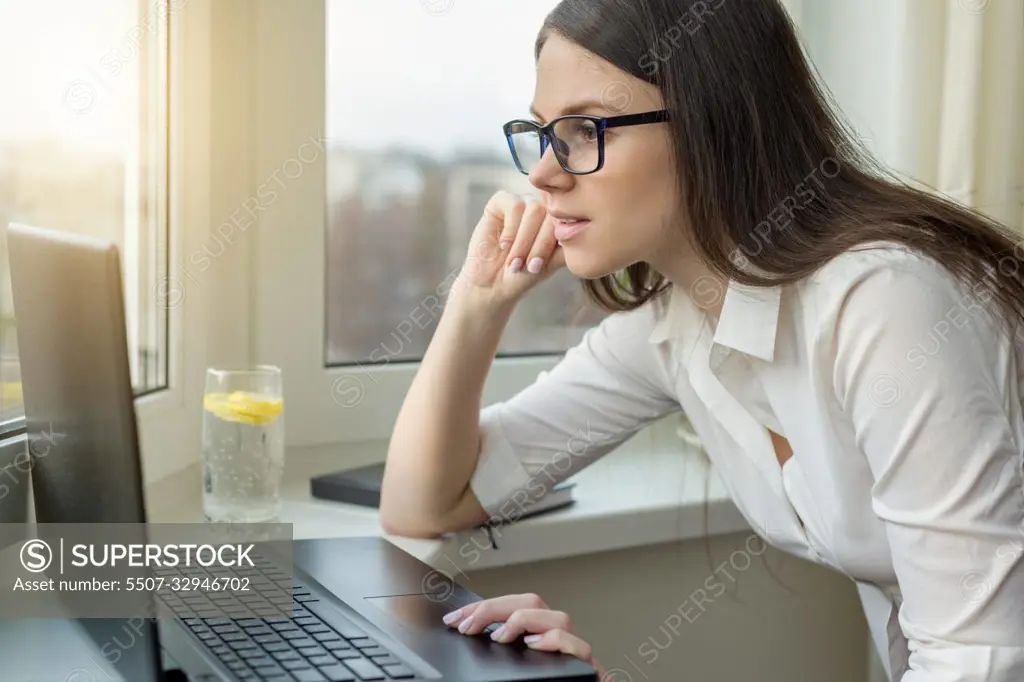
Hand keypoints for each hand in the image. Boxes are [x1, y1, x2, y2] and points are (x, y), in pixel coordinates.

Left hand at [442, 593, 605, 676]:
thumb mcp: (511, 670)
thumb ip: (499, 652)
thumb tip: (468, 634)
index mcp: (537, 635)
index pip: (511, 606)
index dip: (481, 609)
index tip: (454, 619)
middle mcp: (557, 638)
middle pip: (532, 603)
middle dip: (494, 609)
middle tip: (467, 626)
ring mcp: (574, 652)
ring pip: (558, 618)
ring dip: (523, 620)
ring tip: (498, 636)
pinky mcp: (589, 669)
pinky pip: (579, 646)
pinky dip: (555, 642)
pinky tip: (534, 645)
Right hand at [456, 191, 566, 305]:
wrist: (493, 285)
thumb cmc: (523, 275)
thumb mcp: (552, 263)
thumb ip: (567, 245)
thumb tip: (581, 229)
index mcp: (557, 222)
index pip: (567, 220)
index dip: (553, 244)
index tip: (539, 267)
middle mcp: (542, 208)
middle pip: (551, 214)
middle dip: (540, 245)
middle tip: (528, 266)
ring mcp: (523, 203)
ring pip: (534, 209)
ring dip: (524, 241)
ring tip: (515, 261)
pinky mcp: (501, 201)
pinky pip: (514, 205)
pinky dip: (511, 229)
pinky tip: (504, 245)